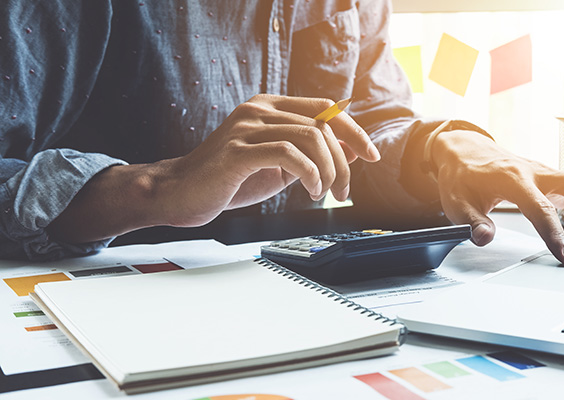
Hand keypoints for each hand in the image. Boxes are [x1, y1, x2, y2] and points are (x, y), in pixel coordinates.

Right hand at [160, 94, 379, 226]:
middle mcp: (258, 109)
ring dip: (328, 170)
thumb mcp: (281, 166)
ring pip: (310, 137)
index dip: (353, 131)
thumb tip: (351, 149)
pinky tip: (310, 189)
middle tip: (342, 192)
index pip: (325, 108)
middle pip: (322, 125)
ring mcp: (246, 127)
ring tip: (323, 194)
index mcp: (270, 107)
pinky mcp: (237, 150)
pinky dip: (309, 173)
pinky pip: (288, 153)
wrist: (180, 194)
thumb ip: (312, 154)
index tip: (371, 155)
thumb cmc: (228, 181)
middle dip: (343, 162)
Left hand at [431, 130, 563, 265]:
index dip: (556, 235)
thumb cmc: (462, 176)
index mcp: (513, 178)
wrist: (466, 151)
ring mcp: (552, 174)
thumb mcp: (456, 202)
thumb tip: (484, 237)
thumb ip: (472, 221)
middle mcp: (539, 172)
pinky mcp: (558, 180)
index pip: (541, 208)